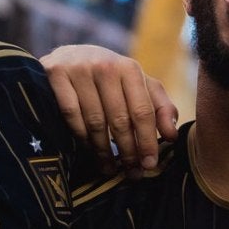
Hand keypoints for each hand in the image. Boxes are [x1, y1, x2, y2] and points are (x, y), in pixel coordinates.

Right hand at [41, 44, 178, 174]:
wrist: (69, 56)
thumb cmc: (111, 77)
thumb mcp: (139, 85)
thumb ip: (160, 107)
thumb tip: (172, 136)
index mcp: (130, 68)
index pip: (142, 111)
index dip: (147, 141)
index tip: (149, 164)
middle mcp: (106, 66)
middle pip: (119, 119)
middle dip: (127, 151)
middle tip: (131, 172)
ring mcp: (79, 69)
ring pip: (95, 122)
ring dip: (103, 150)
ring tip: (110, 168)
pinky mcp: (55, 74)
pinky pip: (71, 116)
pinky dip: (81, 137)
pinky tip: (88, 150)